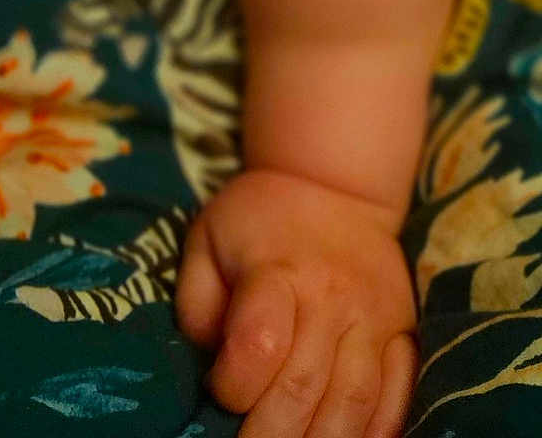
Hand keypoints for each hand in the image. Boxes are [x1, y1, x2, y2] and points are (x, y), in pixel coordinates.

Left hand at [175, 169, 418, 436]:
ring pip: (355, 401)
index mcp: (276, 270)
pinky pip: (398, 394)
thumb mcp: (207, 239)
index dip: (234, 384)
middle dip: (272, 434)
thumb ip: (197, 303)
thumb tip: (208, 361)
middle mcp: (331, 296)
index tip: (219, 393)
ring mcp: (374, 317)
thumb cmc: (258, 221)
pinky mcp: (404, 331)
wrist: (332, 186)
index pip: (259, 342)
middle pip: (305, 385)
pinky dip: (378, 432)